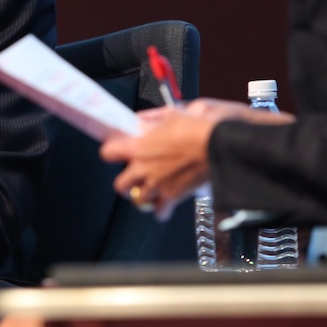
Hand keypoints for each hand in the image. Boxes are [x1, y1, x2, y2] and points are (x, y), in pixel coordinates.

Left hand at [100, 98, 294, 216]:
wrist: (218, 145)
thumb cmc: (196, 127)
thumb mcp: (171, 114)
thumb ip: (151, 119)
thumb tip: (140, 120)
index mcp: (138, 147)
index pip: (108, 153)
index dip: (112, 151)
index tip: (117, 151)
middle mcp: (143, 169)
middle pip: (120, 185)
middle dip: (125, 181)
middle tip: (132, 176)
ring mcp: (157, 185)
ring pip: (138, 199)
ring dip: (143, 194)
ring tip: (150, 188)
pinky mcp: (173, 196)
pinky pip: (160, 212)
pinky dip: (160, 210)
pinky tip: (163, 205)